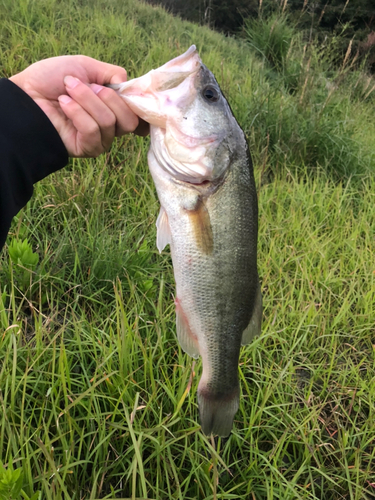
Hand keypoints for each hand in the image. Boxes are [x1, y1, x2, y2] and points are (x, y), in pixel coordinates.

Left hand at [10, 55, 148, 156]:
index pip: (137, 113)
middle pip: (129, 120)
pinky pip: (93, 130)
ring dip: (86, 100)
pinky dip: (77, 113)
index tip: (126, 92)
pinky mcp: (87, 148)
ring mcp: (100, 139)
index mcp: (114, 107)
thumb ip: (113, 74)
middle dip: (108, 98)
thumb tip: (131, 87)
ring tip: (67, 92)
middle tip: (88, 86)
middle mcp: (111, 126)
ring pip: (109, 122)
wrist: (26, 94)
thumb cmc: (52, 79)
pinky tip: (63, 105)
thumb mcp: (86, 66)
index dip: (137, 104)